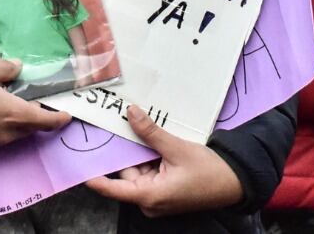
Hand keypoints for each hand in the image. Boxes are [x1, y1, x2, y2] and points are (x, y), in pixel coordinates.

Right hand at [0, 60, 70, 144]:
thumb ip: (7, 68)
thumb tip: (19, 67)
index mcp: (13, 114)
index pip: (45, 121)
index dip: (58, 119)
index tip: (67, 115)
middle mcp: (7, 131)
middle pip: (32, 127)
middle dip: (40, 116)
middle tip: (41, 99)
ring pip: (18, 131)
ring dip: (23, 120)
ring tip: (20, 99)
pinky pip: (4, 133)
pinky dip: (10, 123)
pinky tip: (1, 106)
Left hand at [85, 105, 242, 216]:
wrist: (235, 182)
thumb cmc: (209, 172)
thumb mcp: (177, 148)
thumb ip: (151, 132)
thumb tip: (130, 113)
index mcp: (149, 195)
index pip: (112, 189)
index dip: (94, 177)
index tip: (77, 166)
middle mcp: (150, 200)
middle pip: (127, 173)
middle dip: (125, 150)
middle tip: (119, 124)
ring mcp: (157, 197)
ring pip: (138, 170)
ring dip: (140, 152)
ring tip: (141, 128)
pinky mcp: (165, 191)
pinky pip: (149, 172)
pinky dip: (150, 157)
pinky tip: (153, 139)